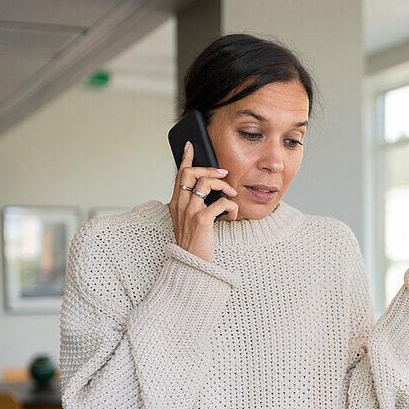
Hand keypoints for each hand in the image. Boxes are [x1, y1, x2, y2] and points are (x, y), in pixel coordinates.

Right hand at [169, 141, 239, 262]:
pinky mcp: (202, 220)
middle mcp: (180, 204)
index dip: (186, 158)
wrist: (191, 263)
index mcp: (176, 203)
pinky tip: (232, 215)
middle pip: (191, 173)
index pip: (180, 174)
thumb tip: (211, 190)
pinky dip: (231, 206)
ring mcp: (190, 212)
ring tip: (232, 194)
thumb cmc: (194, 242)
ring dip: (224, 185)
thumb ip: (195, 204)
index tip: (191, 145)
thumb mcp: (189, 220)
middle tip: (224, 173)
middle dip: (209, 168)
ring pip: (206, 183)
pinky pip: (220, 203)